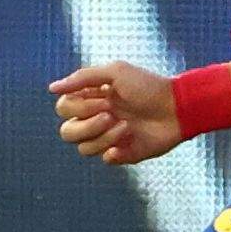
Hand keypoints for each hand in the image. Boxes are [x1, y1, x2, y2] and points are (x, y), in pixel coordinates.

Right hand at [49, 59, 186, 165]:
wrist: (179, 107)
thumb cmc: (148, 86)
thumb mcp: (116, 72)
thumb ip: (82, 78)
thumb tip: (52, 88)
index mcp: (91, 100)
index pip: (64, 109)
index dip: (78, 107)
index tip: (101, 98)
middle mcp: (96, 119)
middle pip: (67, 132)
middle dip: (87, 125)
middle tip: (111, 115)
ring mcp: (109, 138)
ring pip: (84, 148)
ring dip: (103, 137)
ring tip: (127, 126)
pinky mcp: (124, 153)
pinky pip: (105, 160)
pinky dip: (113, 152)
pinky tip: (128, 141)